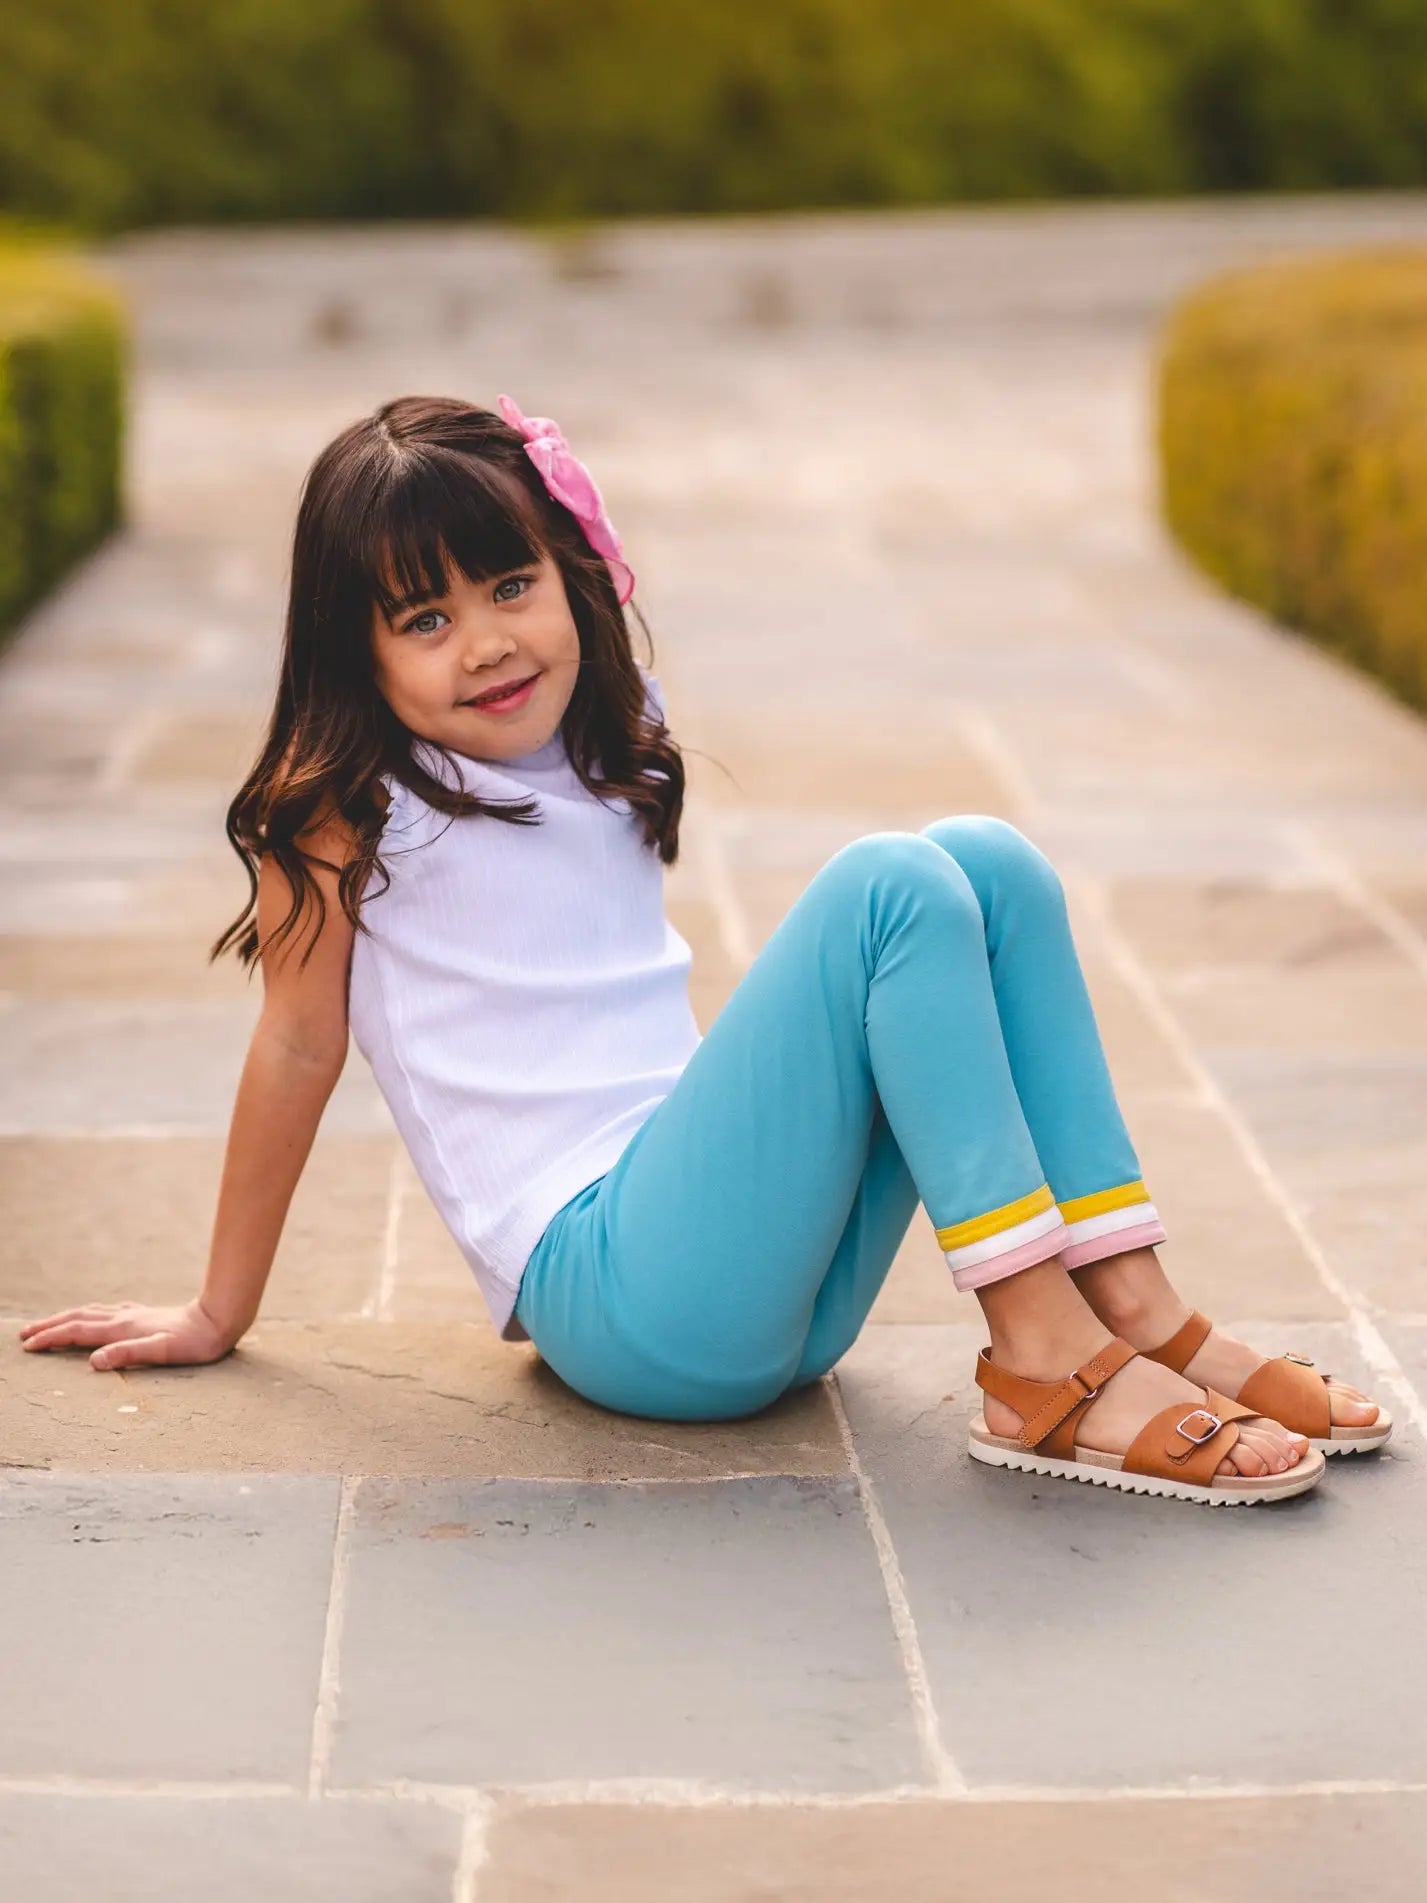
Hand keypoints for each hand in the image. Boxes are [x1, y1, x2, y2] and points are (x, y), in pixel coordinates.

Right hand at [18, 1297, 237, 1370]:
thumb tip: (93, 1362)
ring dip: (67, 1318)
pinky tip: (98, 1316)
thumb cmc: (193, 1342)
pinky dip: (92, 1314)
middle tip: (25, 1334)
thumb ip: (127, 1354)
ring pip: (92, 1313)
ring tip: (50, 1324)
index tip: (27, 1346)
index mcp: (123, 1328)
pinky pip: (109, 1312)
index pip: (77, 1332)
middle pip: (78, 1318)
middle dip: (50, 1326)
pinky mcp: (146, 1315)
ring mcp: (135, 1314)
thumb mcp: (161, 1352)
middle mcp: (125, 1318)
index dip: (51, 1338)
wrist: (218, 1320)